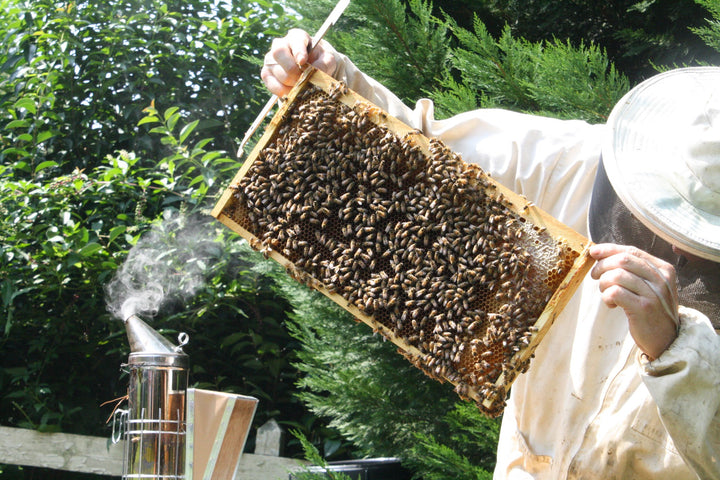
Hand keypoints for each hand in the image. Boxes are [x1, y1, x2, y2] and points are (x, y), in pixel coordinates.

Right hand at [261, 29, 336, 96]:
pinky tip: (293, 91)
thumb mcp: (327, 60)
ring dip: (292, 84)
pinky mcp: (266, 74)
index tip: (303, 61)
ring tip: (301, 86)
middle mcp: (280, 45)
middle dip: (293, 71)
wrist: (310, 69)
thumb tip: (315, 72)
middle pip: (279, 54)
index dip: (298, 51)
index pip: (295, 41)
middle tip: (304, 79)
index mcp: (296, 37)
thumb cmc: (318, 61)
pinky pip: (273, 86)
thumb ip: (324, 64)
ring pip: (278, 73)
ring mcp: (270, 60)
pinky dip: (285, 92)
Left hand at [589, 243, 678, 359]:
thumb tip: (600, 254)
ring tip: (606, 293)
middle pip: (622, 260)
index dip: (609, 249)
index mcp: (663, 269)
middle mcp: (661, 279)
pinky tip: (611, 304)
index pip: (632, 251)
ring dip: (603, 283)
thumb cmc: (652, 311)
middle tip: (595, 276)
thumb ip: (633, 270)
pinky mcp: (643, 308)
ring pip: (616, 275)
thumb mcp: (649, 286)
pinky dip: (606, 296)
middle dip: (602, 266)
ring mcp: (653, 293)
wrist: (666, 340)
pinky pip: (615, 292)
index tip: (594, 252)